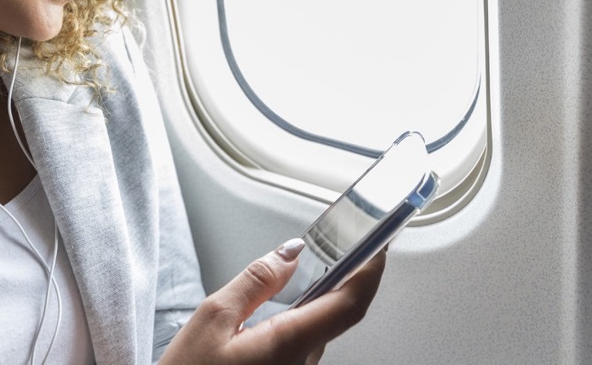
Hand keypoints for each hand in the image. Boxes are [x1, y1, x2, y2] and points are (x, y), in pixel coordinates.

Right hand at [159, 239, 385, 364]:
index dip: (371, 272)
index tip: (379, 245)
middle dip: (337, 279)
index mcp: (287, 346)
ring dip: (315, 302)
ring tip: (302, 273)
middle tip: (337, 246)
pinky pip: (301, 347)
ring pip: (316, 332)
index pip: (349, 305)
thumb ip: (256, 281)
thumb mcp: (212, 317)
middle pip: (334, 316)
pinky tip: (277, 311)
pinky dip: (299, 322)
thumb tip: (288, 254)